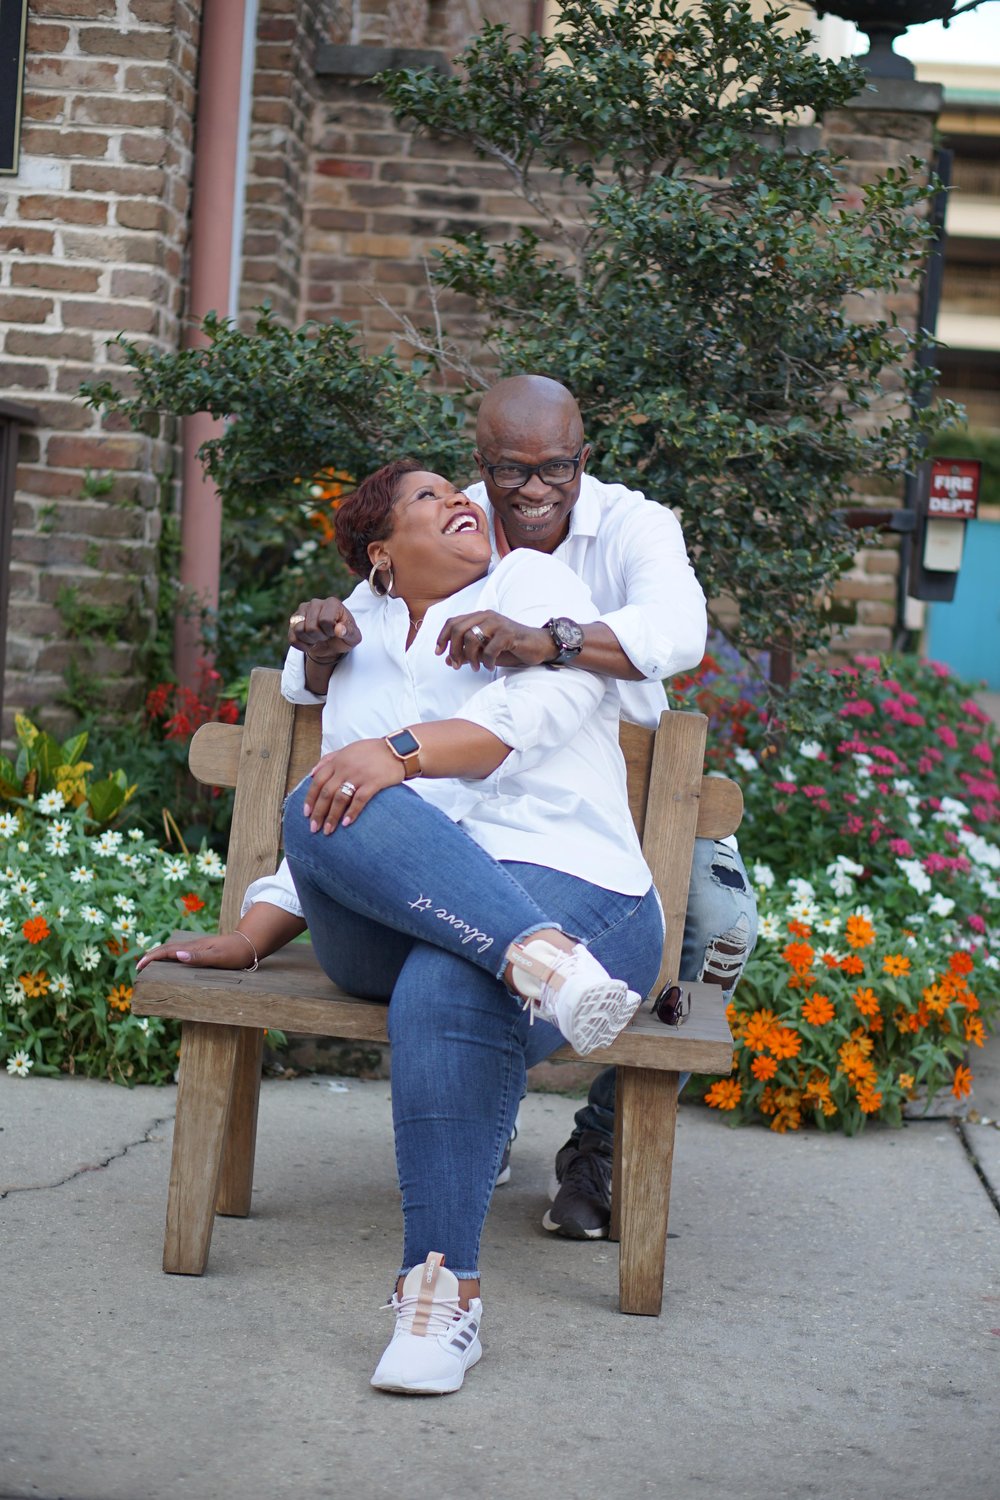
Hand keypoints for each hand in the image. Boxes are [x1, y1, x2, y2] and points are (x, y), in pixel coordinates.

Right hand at [136, 933, 255, 973]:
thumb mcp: (219, 958)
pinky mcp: (202, 950)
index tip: (140, 966)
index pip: (167, 951)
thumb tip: (178, 954)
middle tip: (139, 967)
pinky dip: (169, 956)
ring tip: (148, 964)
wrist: (249, 944)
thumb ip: (199, 957)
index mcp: (194, 948)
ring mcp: (197, 947)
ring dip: (159, 955)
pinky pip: (180, 952)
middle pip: (166, 948)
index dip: (152, 958)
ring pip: (172, 949)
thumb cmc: (235, 954)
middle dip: (151, 956)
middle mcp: (193, 946)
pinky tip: (170, 960)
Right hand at [288, 596, 361, 663]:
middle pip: (311, 627)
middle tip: (326, 636)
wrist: (333, 642)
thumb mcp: (353, 637)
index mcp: (332, 603)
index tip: (335, 632)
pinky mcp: (294, 619)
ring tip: (318, 637)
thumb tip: (339, 630)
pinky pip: (291, 637)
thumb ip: (349, 632)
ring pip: (299, 630)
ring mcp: (303, 610)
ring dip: (310, 640)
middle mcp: (316, 603)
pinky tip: (309, 643)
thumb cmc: (344, 636)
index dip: (330, 631)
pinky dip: (300, 645)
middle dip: (320, 637)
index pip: (325, 620)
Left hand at [303, 738, 403, 833]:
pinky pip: (359, 800)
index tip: (306, 814)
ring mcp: (359, 775)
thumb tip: (311, 773)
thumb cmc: (372, 751)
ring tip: (328, 830)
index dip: (310, 798)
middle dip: (318, 812)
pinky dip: (352, 812)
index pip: (317, 781)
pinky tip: (347, 823)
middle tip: (314, 828)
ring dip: (332, 817)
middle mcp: (345, 768)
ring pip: (340, 799)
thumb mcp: (348, 749)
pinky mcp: (374, 782)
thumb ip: (329, 759)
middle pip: (326, 793)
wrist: (398, 750)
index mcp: (337, 760)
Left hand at [434, 611, 554, 670]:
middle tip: (456, 665)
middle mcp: (487, 616)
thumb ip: (468, 653)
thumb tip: (448, 660)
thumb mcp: (485, 651)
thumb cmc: (511, 648)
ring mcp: (498, 623)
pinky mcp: (508, 633)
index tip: (438, 653)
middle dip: (454, 650)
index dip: (442, 637)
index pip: (453, 622)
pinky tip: (490, 666)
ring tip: (476, 668)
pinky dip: (486, 661)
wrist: (538, 646)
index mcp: (479, 617)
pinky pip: (489, 649)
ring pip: (471, 638)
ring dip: (470, 657)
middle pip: (458, 629)